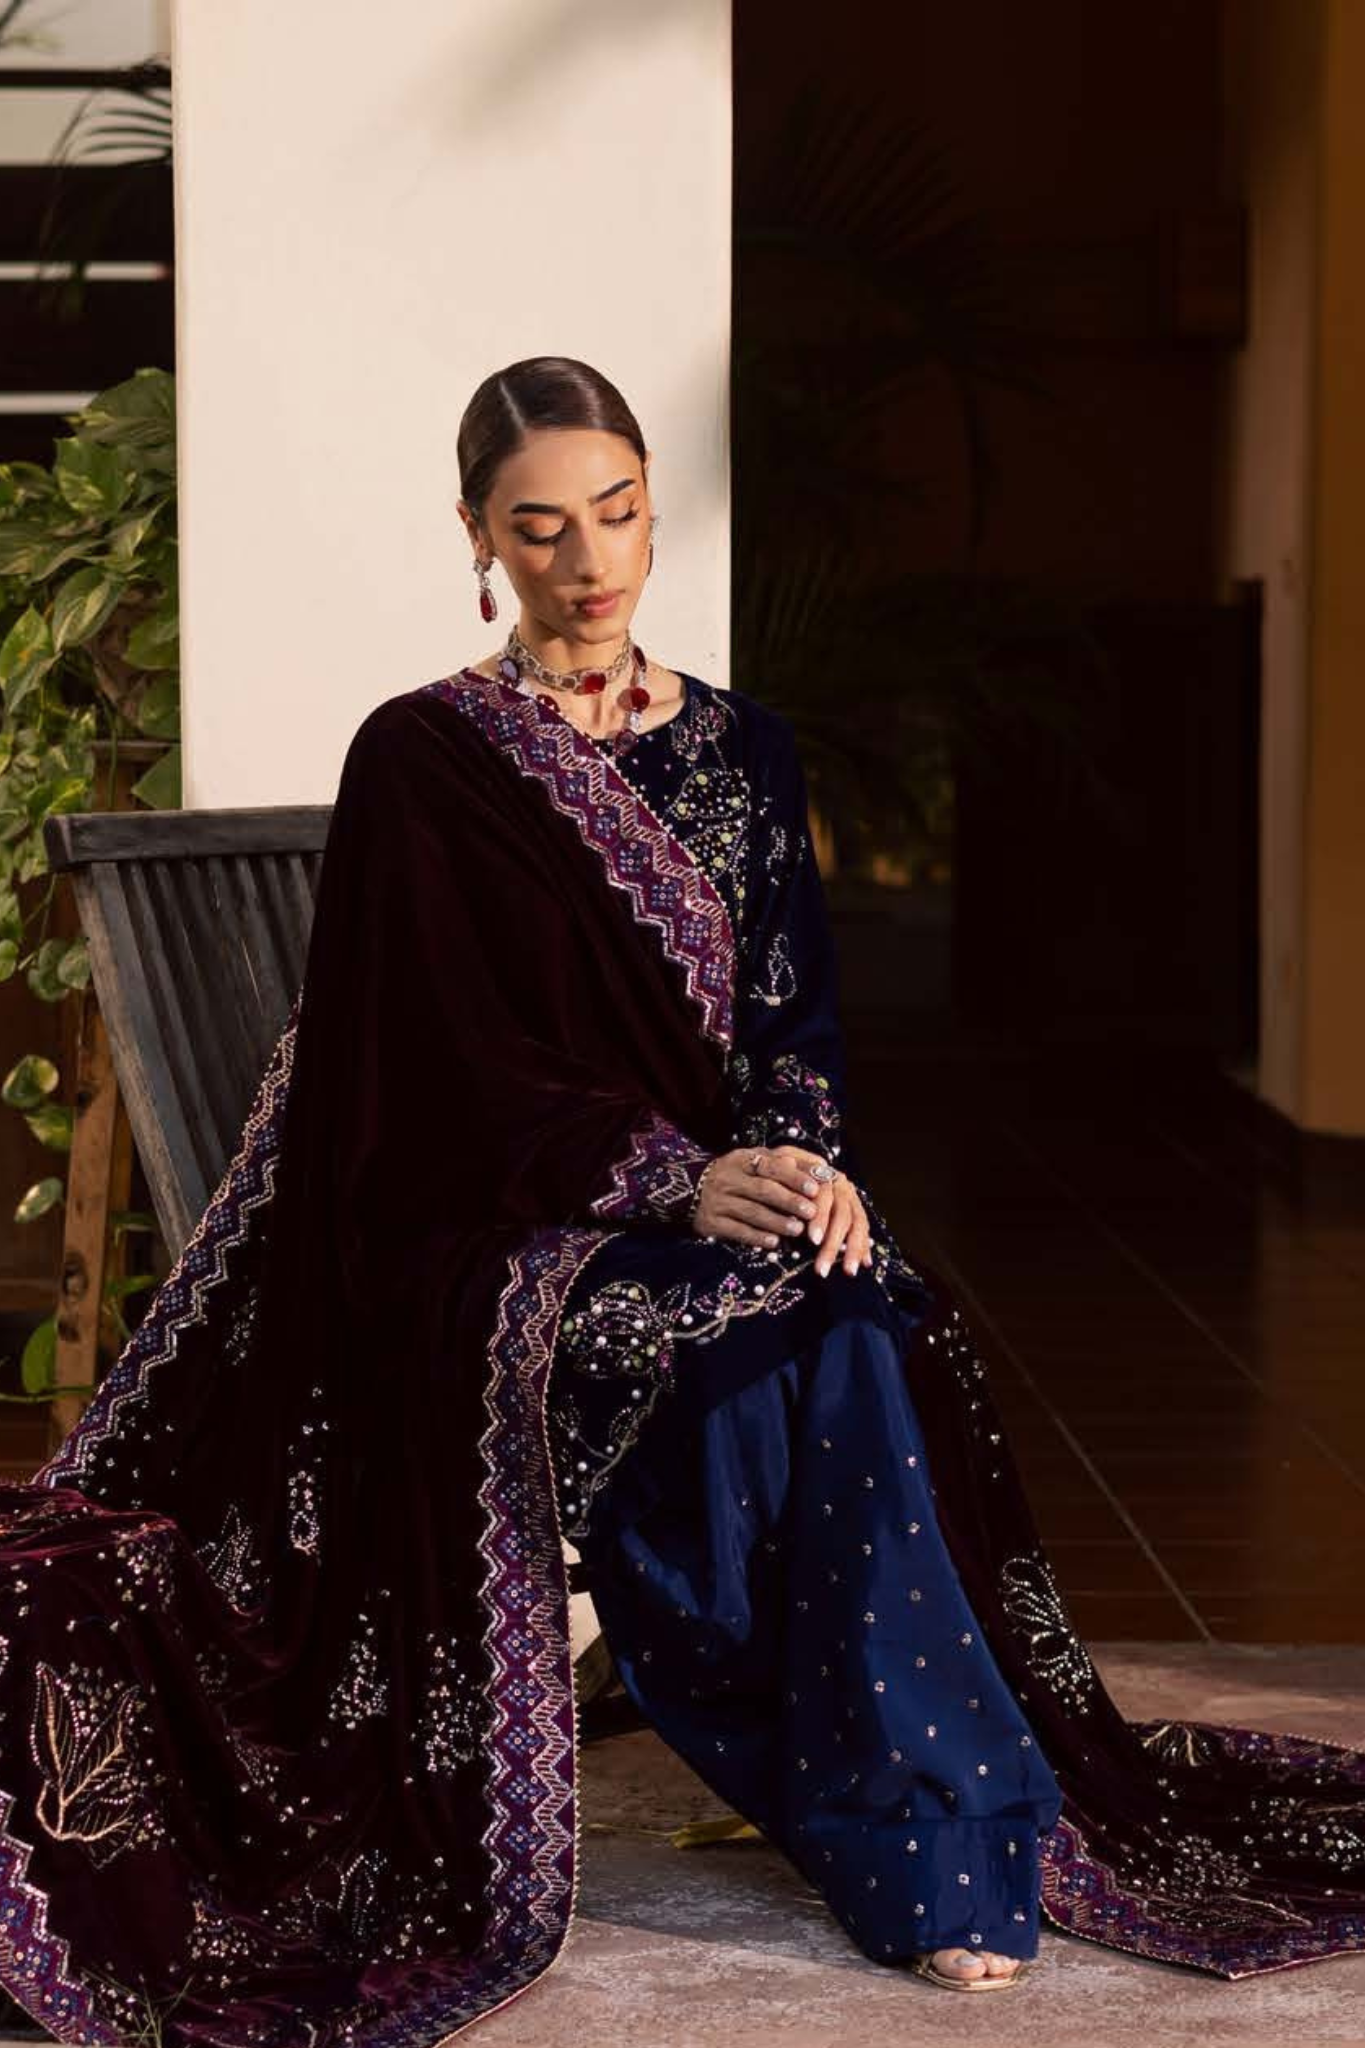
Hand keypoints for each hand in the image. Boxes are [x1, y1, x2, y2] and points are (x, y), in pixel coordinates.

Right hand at [691, 1144, 872, 1277]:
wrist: (685, 1190)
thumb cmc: (731, 1175)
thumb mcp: (748, 1161)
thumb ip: (774, 1162)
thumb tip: (799, 1163)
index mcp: (740, 1160)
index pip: (770, 1167)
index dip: (793, 1178)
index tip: (815, 1189)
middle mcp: (727, 1179)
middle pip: (763, 1191)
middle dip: (790, 1202)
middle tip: (812, 1212)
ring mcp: (717, 1202)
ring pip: (752, 1213)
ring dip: (777, 1222)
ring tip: (797, 1229)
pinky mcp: (710, 1223)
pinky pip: (737, 1231)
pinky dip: (756, 1237)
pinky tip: (773, 1242)